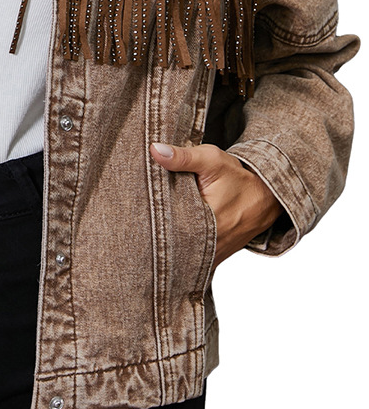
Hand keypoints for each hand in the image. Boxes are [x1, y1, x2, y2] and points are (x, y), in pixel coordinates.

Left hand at [150, 142, 284, 268]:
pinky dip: (180, 244)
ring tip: (155, 221)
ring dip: (166, 238)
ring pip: (177, 250)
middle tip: (142, 211)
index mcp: (203, 223)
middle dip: (154, 227)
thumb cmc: (241, 178)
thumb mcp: (212, 161)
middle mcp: (206, 246)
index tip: (138, 201)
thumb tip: (154, 150)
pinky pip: (189, 254)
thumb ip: (183, 157)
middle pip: (166, 241)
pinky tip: (172, 231)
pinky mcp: (213, 258)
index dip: (148, 214)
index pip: (161, 225)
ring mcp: (210, 256)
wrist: (269, 197)